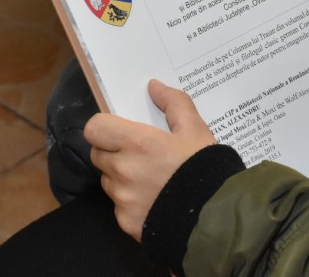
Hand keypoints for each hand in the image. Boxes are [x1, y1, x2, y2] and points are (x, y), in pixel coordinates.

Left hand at [85, 80, 216, 239]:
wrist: (214, 215)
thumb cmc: (204, 167)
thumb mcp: (196, 129)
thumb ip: (174, 103)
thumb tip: (153, 86)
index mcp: (137, 143)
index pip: (94, 129)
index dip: (104, 127)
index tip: (121, 130)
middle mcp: (123, 170)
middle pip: (98, 154)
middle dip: (113, 151)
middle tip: (140, 154)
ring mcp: (122, 199)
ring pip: (108, 180)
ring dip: (121, 176)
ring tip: (151, 178)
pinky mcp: (125, 221)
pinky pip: (118, 206)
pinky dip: (130, 202)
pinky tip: (154, 200)